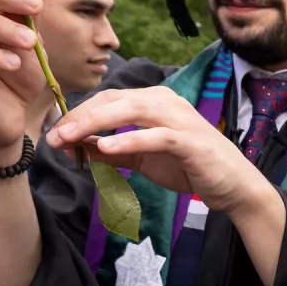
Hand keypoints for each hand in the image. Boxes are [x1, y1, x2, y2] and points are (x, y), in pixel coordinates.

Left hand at [48, 87, 269, 214]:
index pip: (108, 99)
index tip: (55, 133)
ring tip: (70, 138)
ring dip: (97, 123)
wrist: (232, 186)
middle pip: (114, 100)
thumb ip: (113, 152)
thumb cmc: (189, 167)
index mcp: (154, 101)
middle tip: (54, 136)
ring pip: (131, 110)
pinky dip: (129, 140)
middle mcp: (166, 102)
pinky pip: (155, 136)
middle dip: (80, 116)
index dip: (79, 114)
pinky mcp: (190, 141)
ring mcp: (179, 119)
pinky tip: (105, 148)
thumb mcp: (143, 159)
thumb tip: (75, 147)